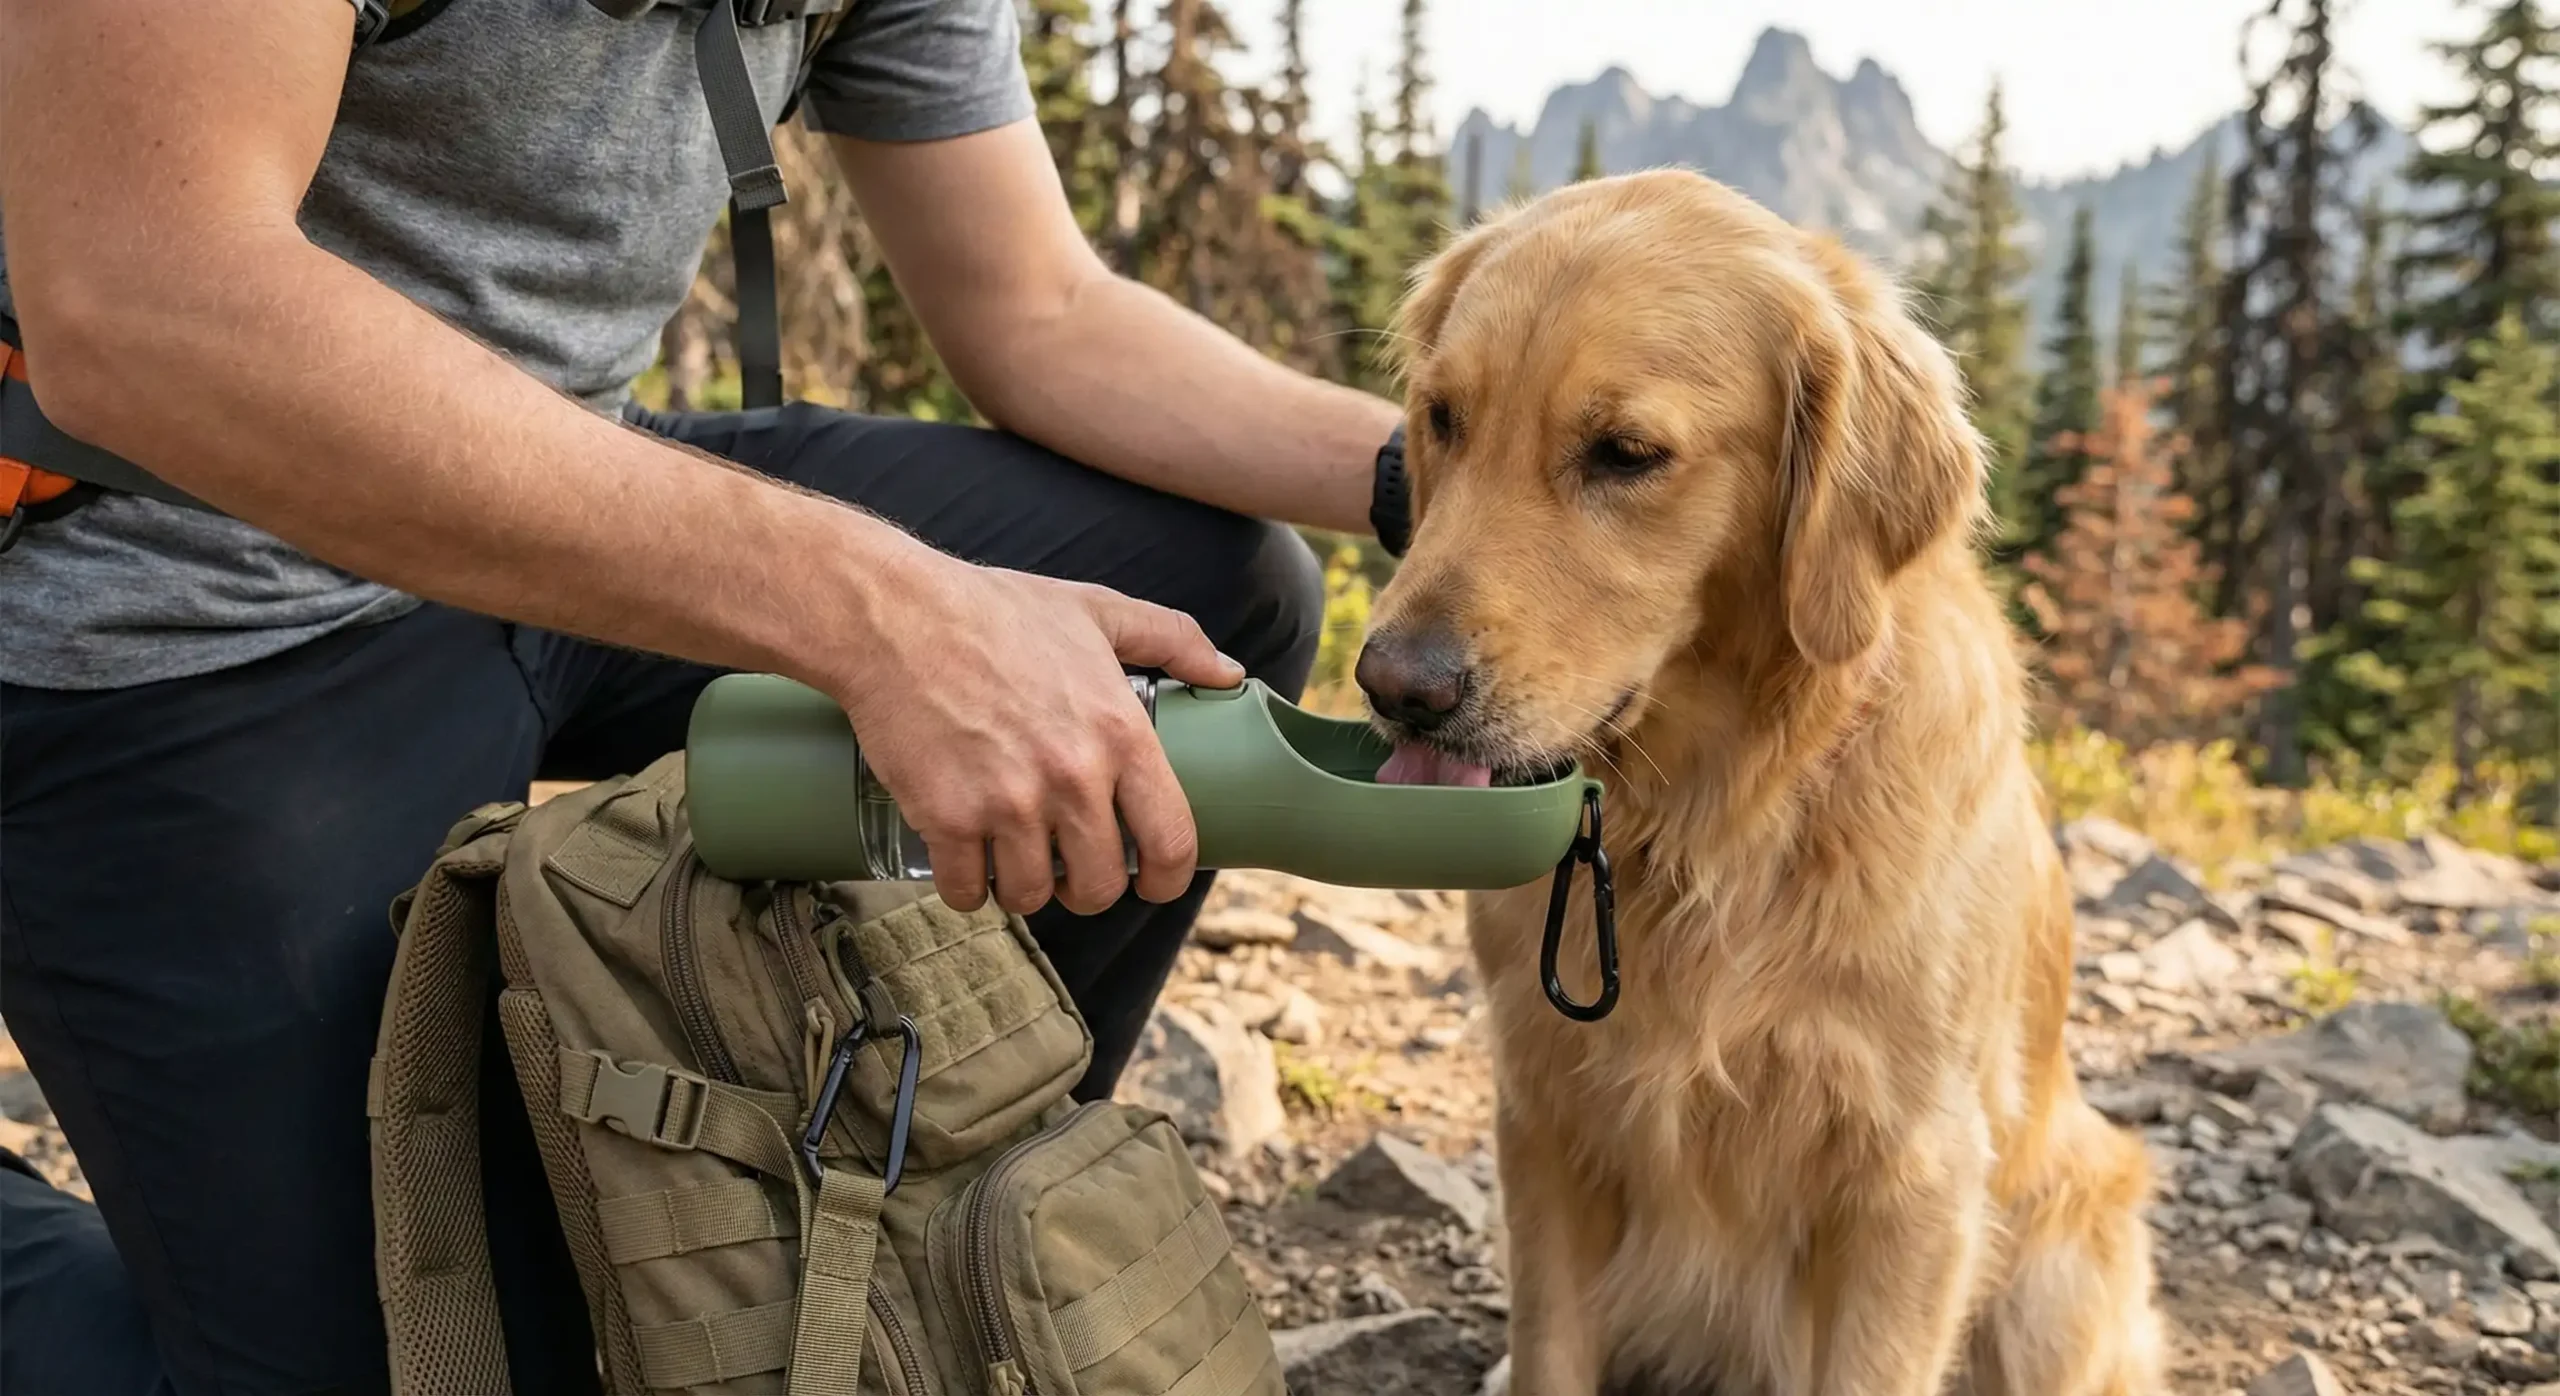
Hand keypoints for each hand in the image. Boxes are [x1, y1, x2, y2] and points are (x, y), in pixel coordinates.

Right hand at [829, 548, 1242, 916]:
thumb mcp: (1095, 610)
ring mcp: (1007, 803)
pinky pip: (967, 891)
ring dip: (1023, 886)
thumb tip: (1228, 674)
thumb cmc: (995, 611)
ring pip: (1032, 895)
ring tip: (1013, 856)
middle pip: (1100, 885)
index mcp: (1120, 734)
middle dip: (1086, 886)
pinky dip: (966, 886)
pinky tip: (965, 861)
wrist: (895, 616)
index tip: (1152, 882)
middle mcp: (1072, 778)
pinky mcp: (947, 818)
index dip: (1169, 879)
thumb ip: (1172, 639)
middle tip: (1067, 865)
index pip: (1172, 843)